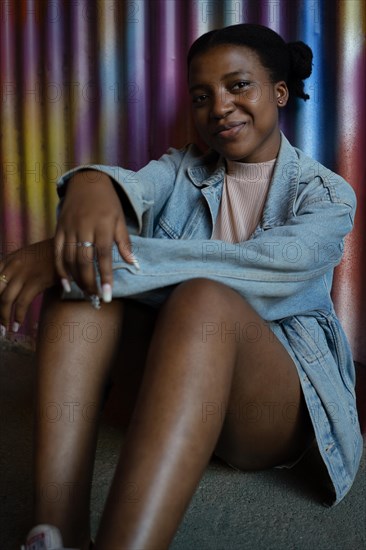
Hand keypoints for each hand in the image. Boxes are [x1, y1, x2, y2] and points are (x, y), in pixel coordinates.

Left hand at [0, 238, 57, 330]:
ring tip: (5, 330)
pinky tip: (18, 325)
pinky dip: (18, 316)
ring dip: (3, 318)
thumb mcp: (25, 257)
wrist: (67, 247)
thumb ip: (14, 269)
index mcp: (7, 260)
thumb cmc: (48, 255)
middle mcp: (12, 266)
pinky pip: (22, 303)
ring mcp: (23, 274)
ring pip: (5, 300)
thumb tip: (8, 289)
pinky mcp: (36, 281)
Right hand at [54, 170, 134, 299]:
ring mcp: (69, 228)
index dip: (106, 277)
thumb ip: (125, 242)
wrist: (87, 182)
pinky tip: (66, 284)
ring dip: (76, 279)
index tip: (108, 295)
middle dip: (90, 282)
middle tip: (96, 298)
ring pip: (69, 259)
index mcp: (102, 225)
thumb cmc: (108, 203)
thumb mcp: (120, 220)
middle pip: (84, 261)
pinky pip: (57, 253)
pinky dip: (60, 270)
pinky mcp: (59, 229)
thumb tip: (134, 264)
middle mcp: (84, 227)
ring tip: (85, 293)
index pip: (104, 256)